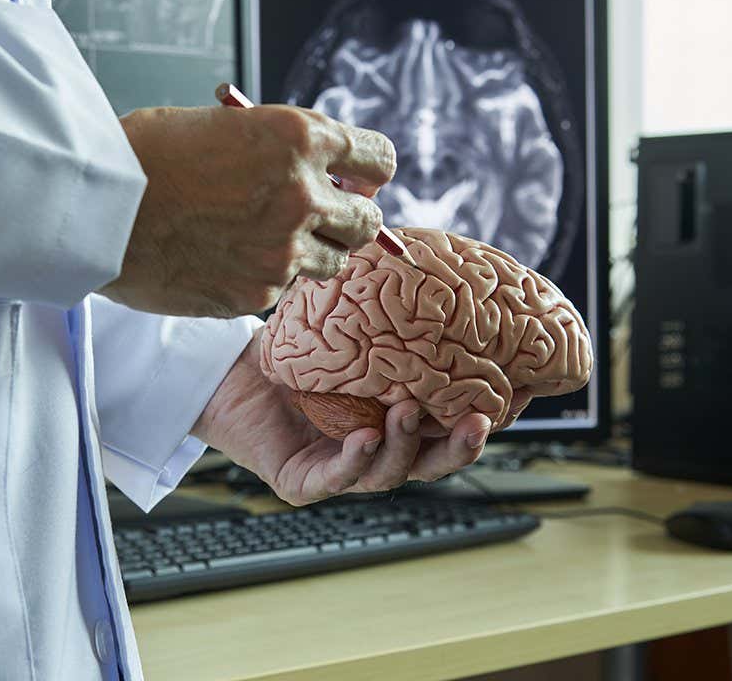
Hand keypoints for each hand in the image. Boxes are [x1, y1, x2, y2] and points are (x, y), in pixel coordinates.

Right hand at [100, 105, 395, 316]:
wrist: (94, 207)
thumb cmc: (147, 155)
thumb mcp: (224, 124)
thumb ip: (281, 145)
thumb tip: (323, 169)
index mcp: (299, 137)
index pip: (380, 159)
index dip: (368, 170)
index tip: (355, 179)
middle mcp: (303, 194)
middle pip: (368, 221)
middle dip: (348, 218)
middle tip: (316, 215)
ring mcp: (284, 250)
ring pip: (333, 261)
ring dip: (310, 251)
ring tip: (260, 236)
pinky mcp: (258, 291)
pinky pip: (285, 287)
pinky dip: (266, 276)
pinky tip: (225, 258)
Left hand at [191, 334, 492, 505]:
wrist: (223, 371)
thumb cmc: (285, 349)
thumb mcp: (341, 326)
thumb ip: (380, 308)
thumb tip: (415, 249)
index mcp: (391, 417)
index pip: (444, 425)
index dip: (476, 418)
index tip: (507, 399)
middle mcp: (372, 446)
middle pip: (429, 460)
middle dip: (458, 447)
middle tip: (479, 423)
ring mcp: (339, 468)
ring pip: (388, 471)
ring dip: (405, 447)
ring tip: (405, 413)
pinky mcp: (302, 483)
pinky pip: (336, 477)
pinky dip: (354, 460)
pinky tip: (364, 437)